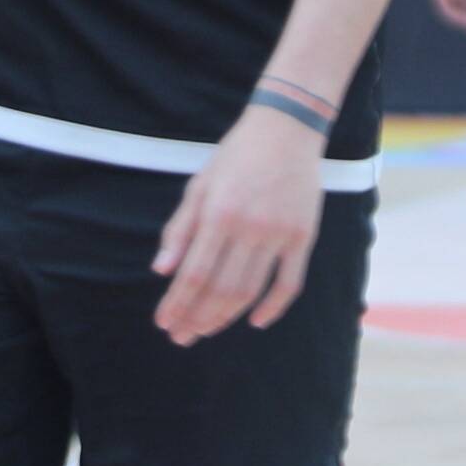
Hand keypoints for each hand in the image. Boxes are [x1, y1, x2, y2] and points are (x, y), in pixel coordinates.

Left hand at [152, 105, 326, 344]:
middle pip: (220, 289)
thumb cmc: (235, 157)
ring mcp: (280, 233)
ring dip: (225, 317)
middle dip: (196, 318)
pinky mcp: (304, 236)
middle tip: (181, 337)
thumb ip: (180, 229)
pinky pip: (290, 283)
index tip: (163, 323)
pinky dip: (273, 308)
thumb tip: (161, 272)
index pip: (194, 273)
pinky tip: (254, 322)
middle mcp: (249, 226)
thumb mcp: (199, 185)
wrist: (287, 129)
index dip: (177, 303)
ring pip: (251, 290)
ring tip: (205, 331)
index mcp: (219, 212)